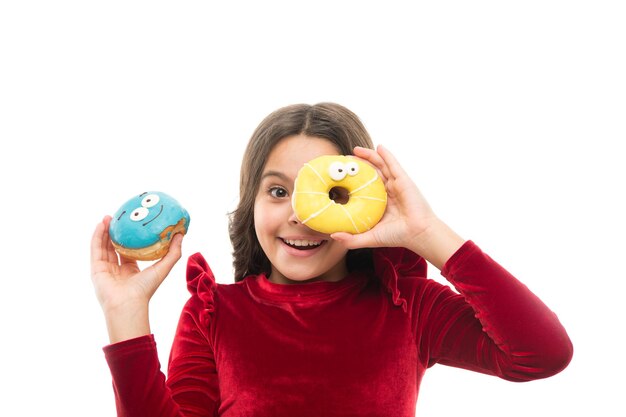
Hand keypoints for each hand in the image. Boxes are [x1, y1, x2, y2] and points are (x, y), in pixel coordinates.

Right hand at [90, 215, 182, 314]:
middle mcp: (117, 269)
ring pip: (104, 246)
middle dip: (116, 232)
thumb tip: (180, 235)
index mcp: (131, 271)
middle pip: (114, 246)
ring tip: (109, 216)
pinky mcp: (96, 269)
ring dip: (105, 231)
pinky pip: (95, 249)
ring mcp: (105, 269)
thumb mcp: (163, 268)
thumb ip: (173, 253)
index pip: (129, 250)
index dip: (130, 237)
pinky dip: (97, 236)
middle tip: (120, 216)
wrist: (127, 303)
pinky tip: (101, 224)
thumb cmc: (146, 289)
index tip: (134, 223)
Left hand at [331, 145, 463, 268]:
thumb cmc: (397, 236)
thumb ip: (352, 239)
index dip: (353, 180)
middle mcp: (388, 192)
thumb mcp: (370, 237)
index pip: (364, 187)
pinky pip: (394, 164)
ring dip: (369, 156)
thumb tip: (332, 235)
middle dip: (358, 165)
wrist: (417, 233)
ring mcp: (396, 185)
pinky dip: (387, 155)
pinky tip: (379, 147)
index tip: (340, 175)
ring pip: (381, 166)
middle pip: (371, 173)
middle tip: (344, 160)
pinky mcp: (404, 180)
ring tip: (355, 150)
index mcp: (380, 203)